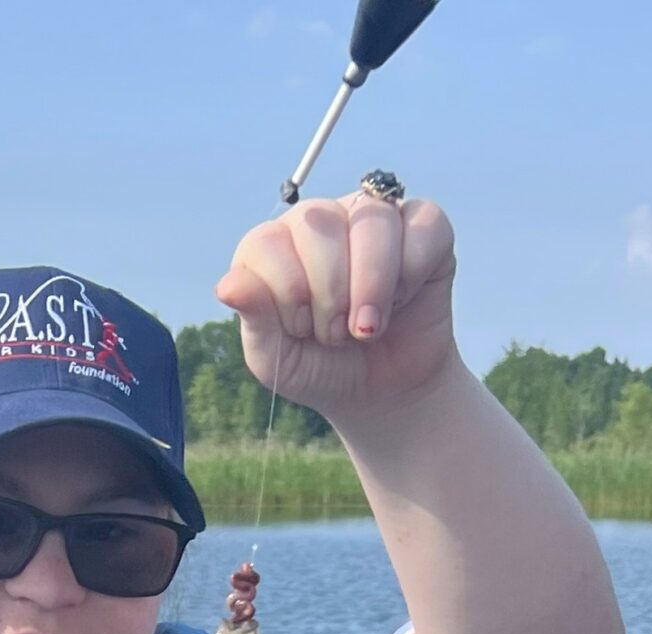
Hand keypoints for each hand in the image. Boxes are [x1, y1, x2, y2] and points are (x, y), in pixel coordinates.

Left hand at [214, 193, 458, 430]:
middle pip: (318, 222)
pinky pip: (423, 226)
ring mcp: (372, 220)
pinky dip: (412, 273)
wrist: (382, 395)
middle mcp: (321, 222)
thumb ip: (254, 320)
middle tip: (336, 334)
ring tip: (368, 327)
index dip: (287, 293)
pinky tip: (402, 300)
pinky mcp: (424, 230)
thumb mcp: (276, 360)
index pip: (267, 242)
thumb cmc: (321, 369)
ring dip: (371, 285)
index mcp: (273, 247)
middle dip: (330, 294)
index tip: (301, 330)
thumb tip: (227, 287)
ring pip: (372, 219)